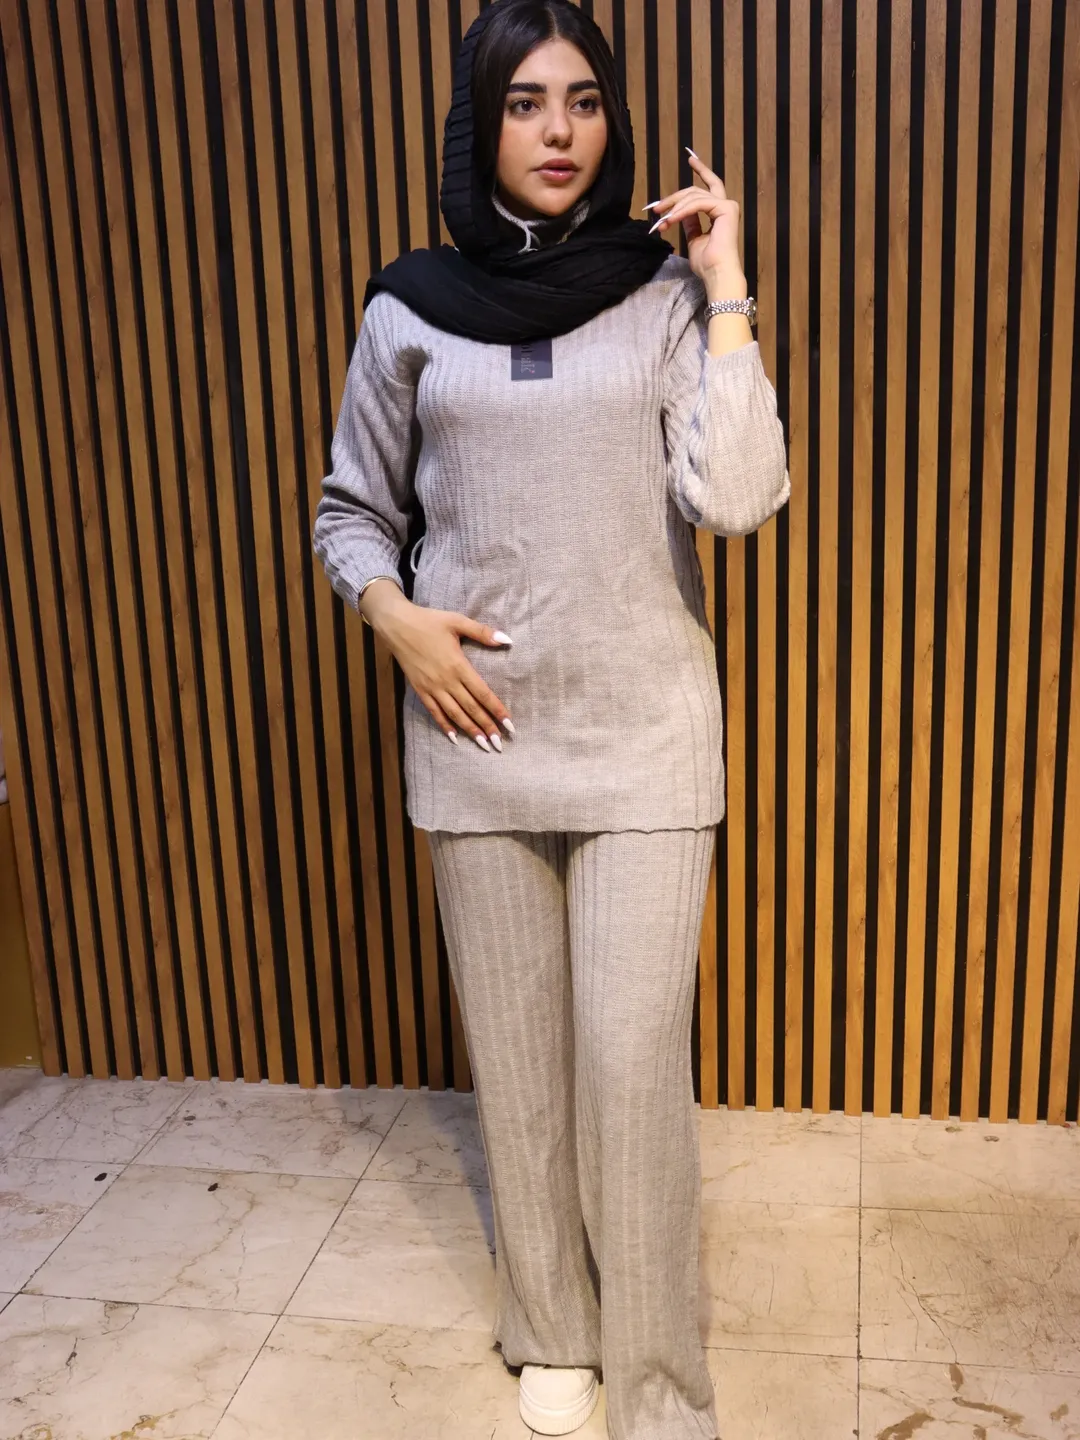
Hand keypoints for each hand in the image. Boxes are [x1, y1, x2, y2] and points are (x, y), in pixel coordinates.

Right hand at [360, 580, 513, 751]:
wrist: (396, 625)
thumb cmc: (429, 621)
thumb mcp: (457, 621)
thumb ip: (482, 632)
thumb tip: (507, 640)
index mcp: (458, 665)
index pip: (483, 693)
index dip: (497, 710)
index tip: (509, 724)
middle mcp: (446, 681)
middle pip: (471, 708)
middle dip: (487, 727)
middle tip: (500, 743)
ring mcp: (432, 687)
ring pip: (454, 714)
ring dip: (470, 730)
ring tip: (484, 745)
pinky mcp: (420, 690)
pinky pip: (434, 712)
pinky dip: (445, 725)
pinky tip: (455, 737)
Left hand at [645, 150, 744, 288]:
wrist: (716, 273)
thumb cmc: (707, 263)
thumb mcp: (693, 238)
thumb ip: (690, 222)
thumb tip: (679, 212)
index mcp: (720, 213)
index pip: (709, 187)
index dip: (701, 171)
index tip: (690, 159)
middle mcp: (726, 206)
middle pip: (697, 190)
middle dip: (675, 196)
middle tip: (658, 207)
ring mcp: (727, 206)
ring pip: (695, 196)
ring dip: (674, 207)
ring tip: (662, 219)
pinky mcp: (726, 209)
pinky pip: (698, 204)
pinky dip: (682, 211)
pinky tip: (672, 219)